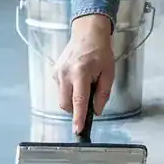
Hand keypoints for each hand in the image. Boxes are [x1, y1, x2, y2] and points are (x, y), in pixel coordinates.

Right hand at [53, 14, 115, 133]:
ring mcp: (57, 73)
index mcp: (81, 73)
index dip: (78, 118)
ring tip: (84, 86)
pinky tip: (77, 81)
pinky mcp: (54, 72)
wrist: (88, 33)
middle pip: (66, 104)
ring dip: (72, 100)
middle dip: (75, 109)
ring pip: (62, 98)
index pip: (78, 101)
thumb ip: (102, 93)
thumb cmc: (101, 51)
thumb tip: (96, 111)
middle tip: (88, 101)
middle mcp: (65, 74)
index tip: (77, 130)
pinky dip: (68, 91)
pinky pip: (60, 90)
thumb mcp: (109, 73)